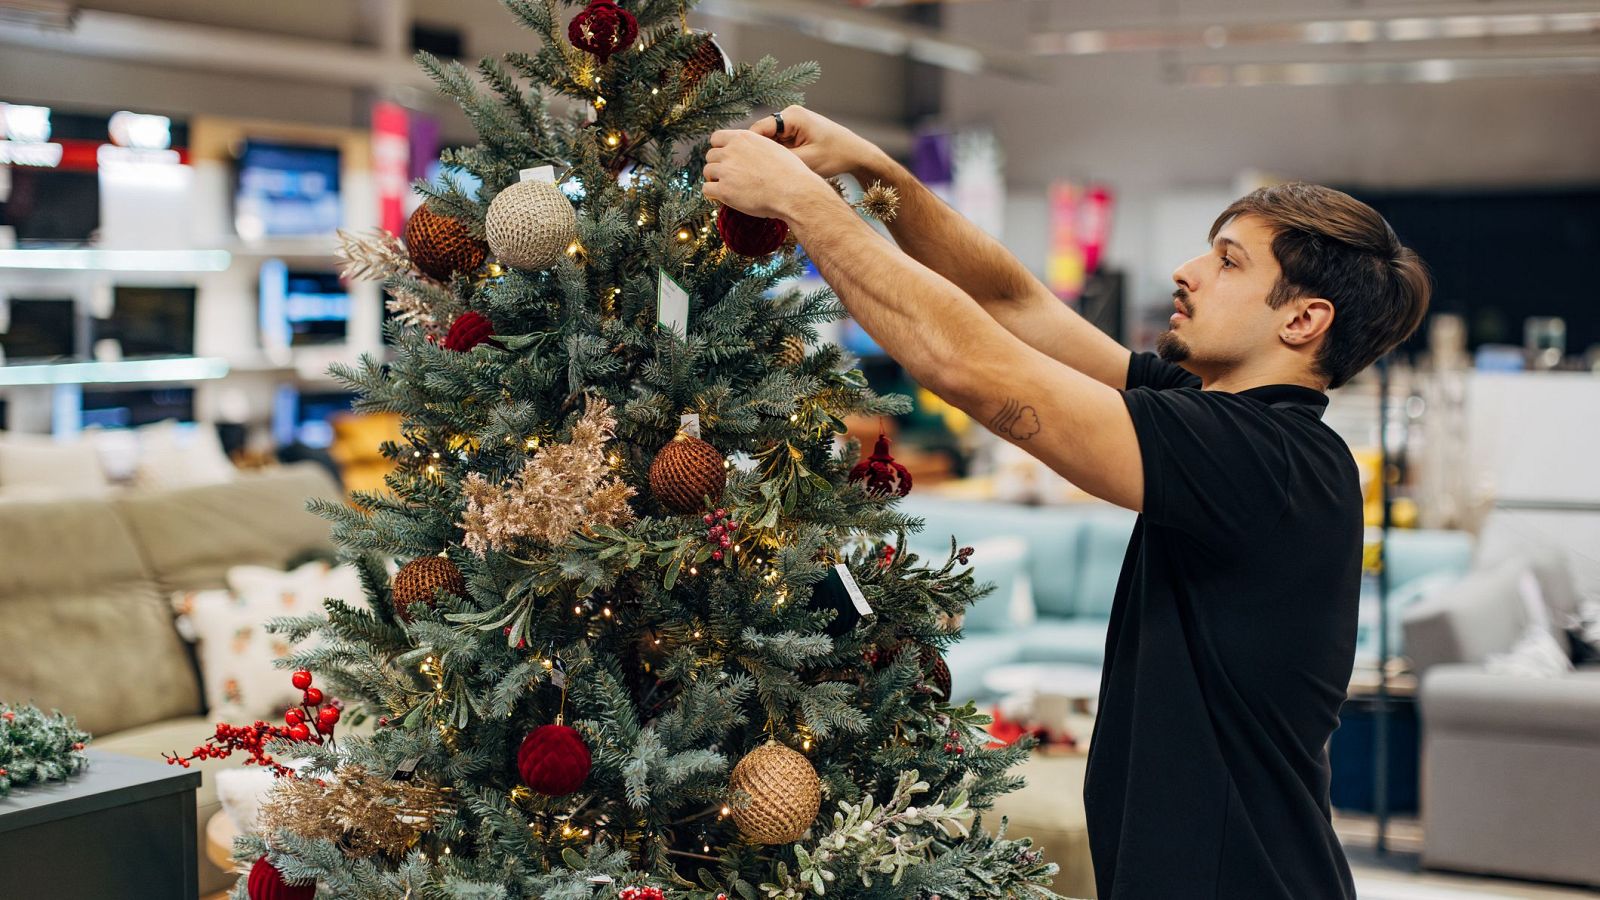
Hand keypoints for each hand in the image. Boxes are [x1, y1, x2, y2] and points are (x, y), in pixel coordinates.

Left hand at [702, 129, 831, 220]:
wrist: (794, 192)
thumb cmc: (790, 173)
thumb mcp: (773, 148)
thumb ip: (756, 147)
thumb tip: (751, 153)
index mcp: (743, 138)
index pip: (716, 138)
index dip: (719, 149)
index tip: (725, 158)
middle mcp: (731, 151)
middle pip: (710, 155)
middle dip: (717, 165)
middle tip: (727, 176)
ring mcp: (726, 170)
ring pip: (707, 172)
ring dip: (714, 179)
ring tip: (727, 187)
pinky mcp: (724, 190)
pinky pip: (707, 189)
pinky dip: (712, 194)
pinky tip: (722, 197)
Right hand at [748, 106, 877, 178]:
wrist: (856, 153)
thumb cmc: (836, 155)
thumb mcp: (807, 161)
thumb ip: (781, 160)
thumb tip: (757, 166)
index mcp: (792, 116)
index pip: (758, 129)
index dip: (750, 148)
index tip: (745, 167)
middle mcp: (789, 115)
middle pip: (762, 135)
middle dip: (759, 153)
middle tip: (754, 173)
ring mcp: (792, 123)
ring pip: (769, 141)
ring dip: (769, 155)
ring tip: (768, 172)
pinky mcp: (796, 132)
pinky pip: (779, 144)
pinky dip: (778, 155)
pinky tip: (779, 169)